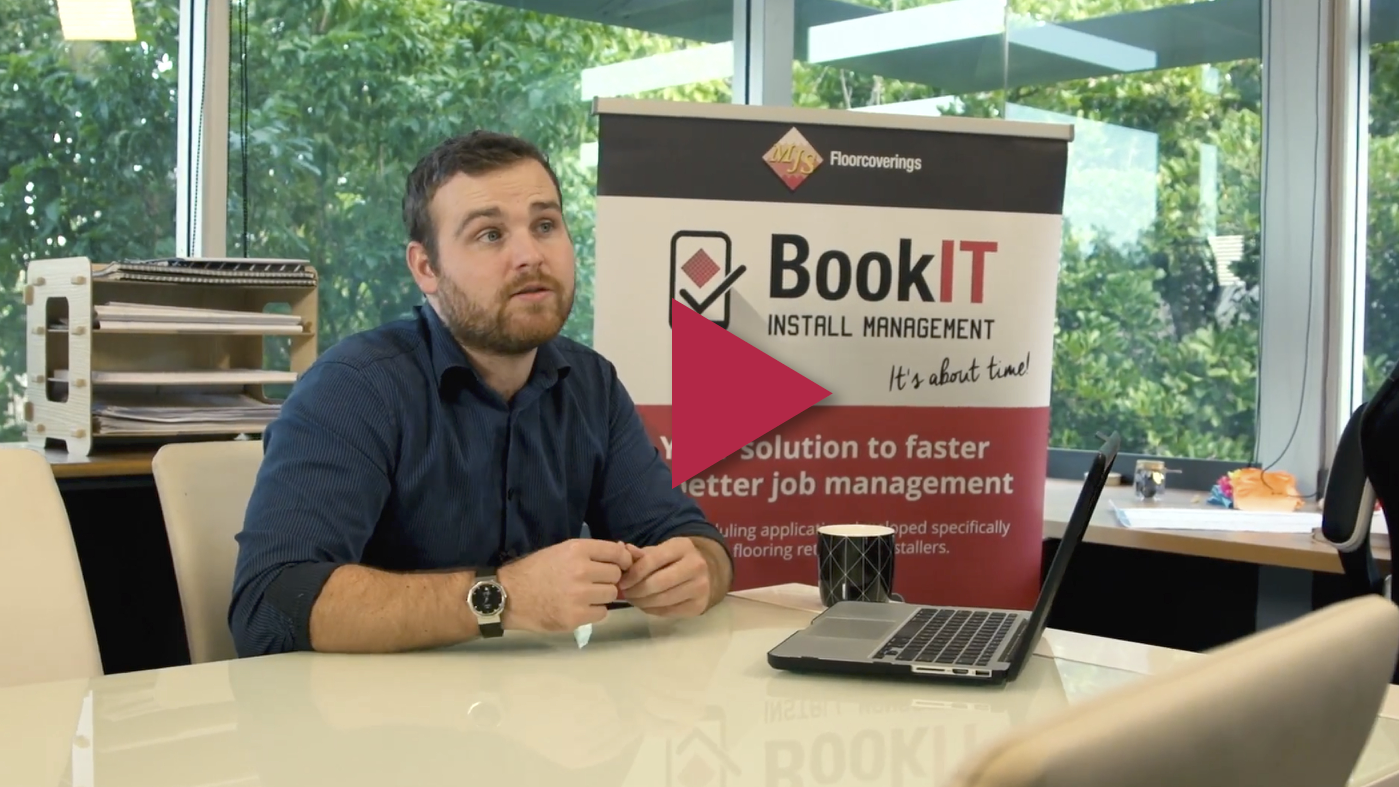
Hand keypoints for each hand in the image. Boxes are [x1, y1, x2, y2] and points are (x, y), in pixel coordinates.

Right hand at [497, 539, 633, 632]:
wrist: (508, 595)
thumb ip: (590, 554)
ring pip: (611, 595)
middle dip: (607, 580)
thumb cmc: (535, 571)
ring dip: (601, 597)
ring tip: (583, 596)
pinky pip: (601, 613)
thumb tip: (622, 555)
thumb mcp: (561, 551)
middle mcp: (581, 570)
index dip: (623, 561)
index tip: (620, 566)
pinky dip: (593, 611)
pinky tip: (578, 608)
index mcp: (577, 550)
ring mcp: (579, 595)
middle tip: (592, 583)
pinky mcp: (575, 616)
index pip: (617, 553)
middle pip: (615, 576)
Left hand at [617, 537, 711, 617]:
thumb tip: (623, 549)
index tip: (622, 582)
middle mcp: (696, 565)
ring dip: (642, 602)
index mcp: (682, 547)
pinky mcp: (699, 605)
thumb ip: (640, 554)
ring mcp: (700, 587)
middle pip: (657, 583)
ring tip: (633, 599)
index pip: (652, 560)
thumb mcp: (659, 551)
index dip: (633, 573)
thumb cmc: (674, 560)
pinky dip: (652, 610)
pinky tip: (646, 605)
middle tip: (625, 593)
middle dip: (636, 591)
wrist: (706, 573)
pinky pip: (668, 612)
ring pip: (662, 600)